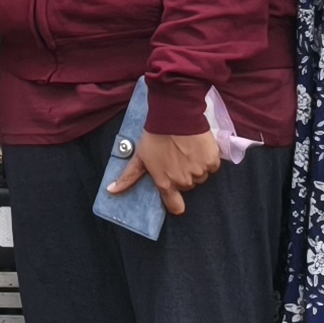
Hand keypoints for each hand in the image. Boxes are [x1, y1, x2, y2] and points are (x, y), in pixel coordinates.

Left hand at [105, 127, 223, 216]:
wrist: (175, 115)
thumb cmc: (155, 136)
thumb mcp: (140, 157)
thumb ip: (129, 177)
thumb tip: (111, 191)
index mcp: (166, 183)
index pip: (175, 207)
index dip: (175, 202)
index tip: (175, 194)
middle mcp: (184, 182)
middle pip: (187, 186)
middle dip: (183, 175)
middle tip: (176, 158)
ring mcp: (200, 172)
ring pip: (200, 176)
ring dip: (196, 167)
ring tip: (187, 150)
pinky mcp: (212, 161)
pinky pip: (212, 166)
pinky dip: (208, 159)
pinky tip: (198, 147)